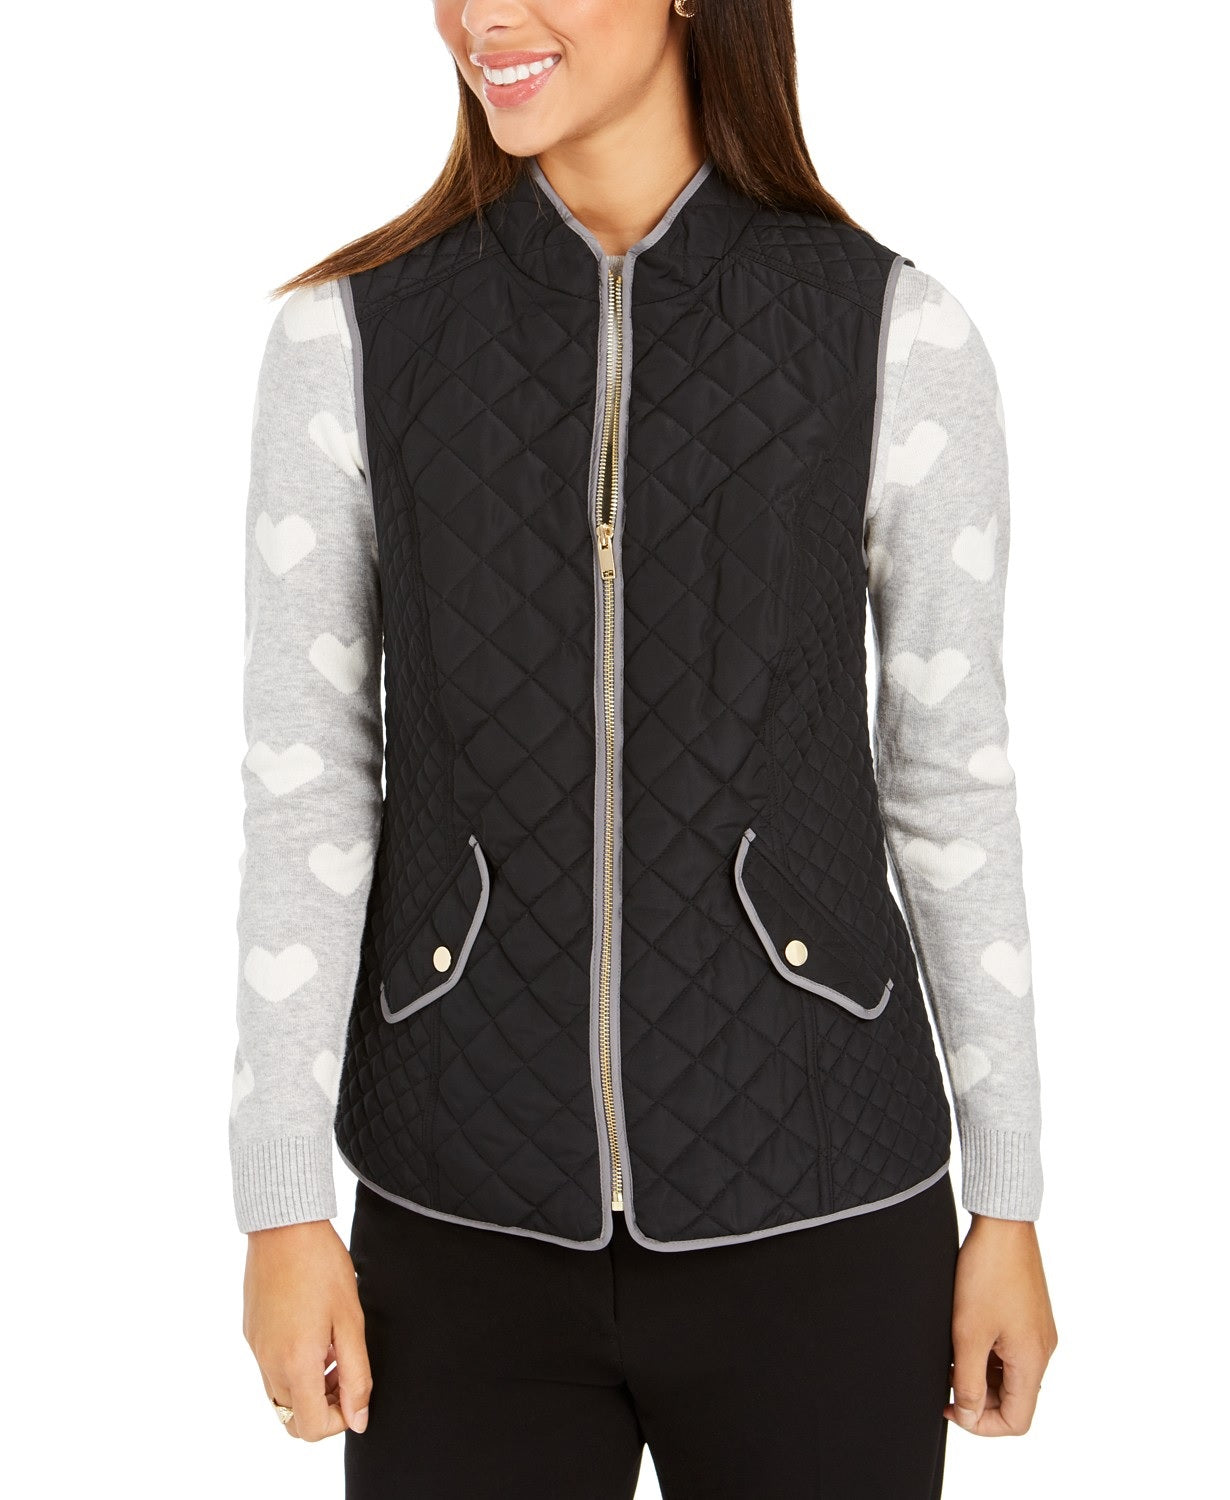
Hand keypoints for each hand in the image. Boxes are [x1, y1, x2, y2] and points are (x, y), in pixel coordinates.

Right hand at [243, 1218, 371, 1441]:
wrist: (284, 1226)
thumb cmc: (322, 1267)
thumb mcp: (350, 1320)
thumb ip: (357, 1375)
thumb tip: (359, 1420)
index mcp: (295, 1364)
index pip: (312, 1428)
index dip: (340, 1420)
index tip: (356, 1391)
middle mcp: (268, 1363)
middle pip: (294, 1418)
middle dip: (324, 1407)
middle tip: (346, 1371)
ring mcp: (256, 1349)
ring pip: (281, 1396)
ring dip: (309, 1386)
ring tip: (332, 1347)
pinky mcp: (251, 1333)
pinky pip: (270, 1369)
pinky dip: (292, 1366)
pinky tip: (314, 1331)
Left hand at [945, 1214, 1057, 1436]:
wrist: (1003, 1224)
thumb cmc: (987, 1273)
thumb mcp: (968, 1334)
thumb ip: (968, 1381)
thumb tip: (968, 1416)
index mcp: (1033, 1360)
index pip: (1018, 1421)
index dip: (983, 1426)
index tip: (951, 1407)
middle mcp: (1042, 1351)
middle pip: (1016, 1400)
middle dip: (980, 1400)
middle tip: (946, 1382)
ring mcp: (1038, 1332)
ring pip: (1012, 1375)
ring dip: (982, 1376)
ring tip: (952, 1356)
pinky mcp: (1030, 1316)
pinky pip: (1011, 1351)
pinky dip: (989, 1355)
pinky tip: (965, 1336)